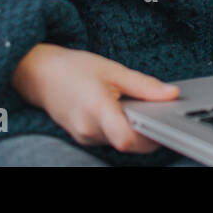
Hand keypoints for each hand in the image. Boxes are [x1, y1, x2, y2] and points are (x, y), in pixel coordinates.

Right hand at [10, 43, 178, 153]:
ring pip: (120, 142)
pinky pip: (110, 139)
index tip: (165, 122)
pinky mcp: (84, 138)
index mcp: (97, 109)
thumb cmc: (74, 69)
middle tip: (159, 110)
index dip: (151, 136)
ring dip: (135, 130)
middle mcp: (89, 129)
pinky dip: (122, 128)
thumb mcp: (114, 70)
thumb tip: (172, 94)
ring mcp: (84, 137)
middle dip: (148, 131)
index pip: (127, 139)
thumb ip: (145, 86)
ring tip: (138, 106)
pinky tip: (123, 111)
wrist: (40, 75)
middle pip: (129, 143)